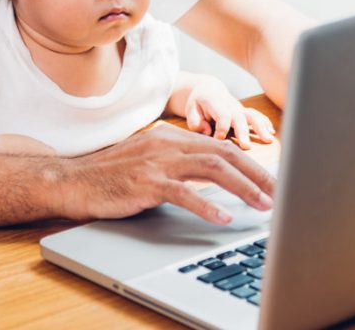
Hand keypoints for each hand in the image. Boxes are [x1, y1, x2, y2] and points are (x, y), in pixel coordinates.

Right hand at [61, 123, 275, 224]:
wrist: (75, 179)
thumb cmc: (116, 174)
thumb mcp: (154, 159)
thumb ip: (183, 162)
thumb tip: (217, 175)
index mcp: (174, 137)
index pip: (222, 147)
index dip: (251, 163)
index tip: (271, 179)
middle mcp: (170, 143)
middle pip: (224, 154)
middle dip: (257, 173)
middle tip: (280, 192)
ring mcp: (158, 161)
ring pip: (211, 169)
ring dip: (242, 187)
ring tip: (263, 204)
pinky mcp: (145, 182)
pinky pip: (182, 192)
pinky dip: (206, 204)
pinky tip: (223, 217)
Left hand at [184, 77, 274, 148]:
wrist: (208, 89)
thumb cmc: (198, 102)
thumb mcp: (190, 109)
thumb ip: (195, 121)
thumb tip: (208, 132)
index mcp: (215, 102)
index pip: (222, 115)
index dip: (221, 129)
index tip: (218, 140)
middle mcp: (230, 104)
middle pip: (239, 117)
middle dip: (243, 132)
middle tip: (246, 146)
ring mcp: (239, 108)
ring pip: (252, 115)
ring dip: (261, 127)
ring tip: (268, 139)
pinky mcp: (244, 112)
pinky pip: (257, 115)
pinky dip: (265, 122)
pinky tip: (271, 132)